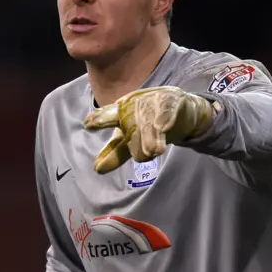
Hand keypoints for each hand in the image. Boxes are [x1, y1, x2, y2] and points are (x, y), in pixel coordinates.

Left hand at [84, 86, 213, 173]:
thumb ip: (116, 153)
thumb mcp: (132, 139)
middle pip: (126, 122)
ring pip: (147, 122)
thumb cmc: (151, 124)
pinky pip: (166, 111)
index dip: (99, 119)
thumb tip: (97, 169)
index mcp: (121, 111)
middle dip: (125, 134)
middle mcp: (134, 105)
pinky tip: (163, 128)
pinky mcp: (171, 101)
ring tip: (153, 152)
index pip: (108, 116)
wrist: (182, 112)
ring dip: (149, 137)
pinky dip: (164, 120)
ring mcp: (153, 102)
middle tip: (134, 149)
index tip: (88, 124)